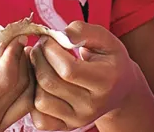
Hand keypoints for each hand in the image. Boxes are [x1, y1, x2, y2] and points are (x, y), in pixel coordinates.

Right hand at [0, 44, 36, 131]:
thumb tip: (1, 46)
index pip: (7, 78)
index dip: (15, 54)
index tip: (16, 38)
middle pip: (22, 89)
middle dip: (24, 62)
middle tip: (19, 44)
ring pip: (26, 102)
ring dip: (27, 78)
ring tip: (18, 58)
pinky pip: (17, 111)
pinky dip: (20, 91)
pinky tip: (12, 75)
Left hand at [28, 22, 153, 129]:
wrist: (119, 90)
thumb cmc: (110, 61)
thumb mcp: (106, 40)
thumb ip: (84, 31)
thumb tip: (61, 36)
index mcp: (106, 81)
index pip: (68, 69)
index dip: (51, 50)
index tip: (48, 39)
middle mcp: (92, 105)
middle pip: (50, 83)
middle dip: (38, 59)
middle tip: (39, 48)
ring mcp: (79, 119)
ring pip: (41, 100)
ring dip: (33, 78)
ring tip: (39, 64)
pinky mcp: (67, 127)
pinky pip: (39, 119)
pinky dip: (34, 100)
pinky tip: (40, 83)